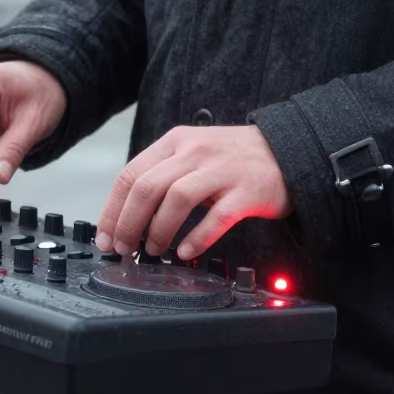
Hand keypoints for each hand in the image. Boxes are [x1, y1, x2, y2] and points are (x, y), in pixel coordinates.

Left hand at [95, 126, 291, 260]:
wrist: (287, 150)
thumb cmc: (234, 158)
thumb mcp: (192, 152)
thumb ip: (162, 174)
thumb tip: (127, 213)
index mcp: (175, 142)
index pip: (130, 175)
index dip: (112, 210)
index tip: (106, 236)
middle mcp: (195, 151)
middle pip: (148, 188)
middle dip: (129, 224)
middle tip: (125, 249)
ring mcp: (222, 170)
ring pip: (177, 199)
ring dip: (159, 231)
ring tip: (154, 250)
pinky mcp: (247, 192)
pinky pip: (217, 218)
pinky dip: (196, 237)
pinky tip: (185, 251)